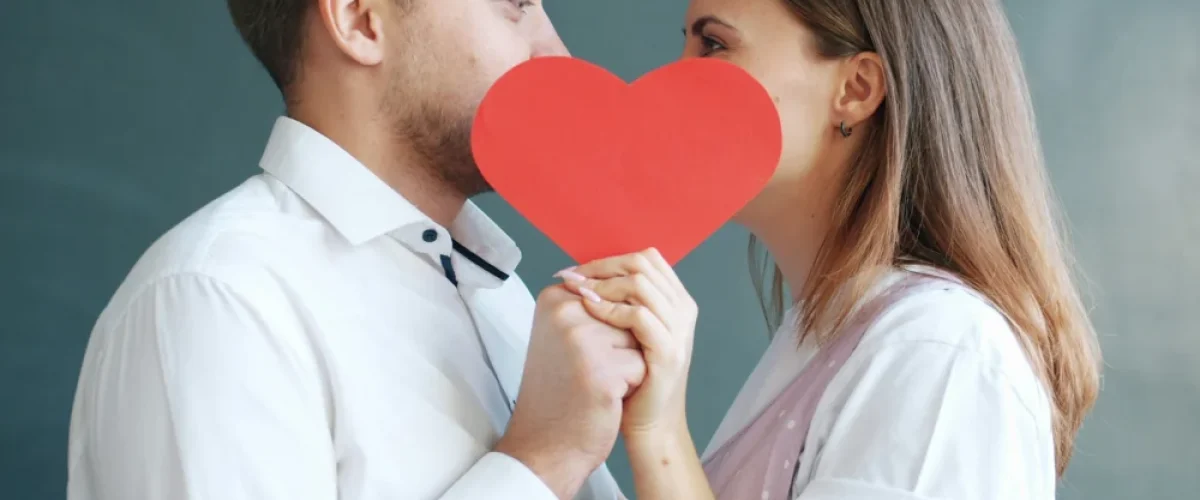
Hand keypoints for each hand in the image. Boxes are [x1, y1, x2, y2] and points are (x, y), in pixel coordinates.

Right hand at [495, 285, 646, 498]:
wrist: (546, 443)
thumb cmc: (559, 390)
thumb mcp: (563, 334)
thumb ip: (590, 307)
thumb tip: (629, 284)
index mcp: (554, 299)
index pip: (611, 297)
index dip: (607, 330)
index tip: (579, 351)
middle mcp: (565, 313)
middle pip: (626, 316)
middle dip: (619, 346)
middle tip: (585, 370)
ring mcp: (583, 340)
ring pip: (637, 340)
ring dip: (626, 364)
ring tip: (594, 382)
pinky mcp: (603, 370)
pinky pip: (641, 366)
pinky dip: (630, 386)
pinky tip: (602, 397)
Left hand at [555, 248, 697, 437]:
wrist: (650, 425)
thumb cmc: (634, 379)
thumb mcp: (629, 334)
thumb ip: (620, 304)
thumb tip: (580, 275)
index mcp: (676, 301)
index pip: (646, 259)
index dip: (609, 259)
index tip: (578, 271)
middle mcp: (683, 311)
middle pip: (643, 264)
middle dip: (602, 268)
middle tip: (573, 278)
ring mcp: (679, 331)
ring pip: (640, 284)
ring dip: (603, 285)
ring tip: (578, 294)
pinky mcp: (668, 353)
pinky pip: (639, 317)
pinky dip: (610, 310)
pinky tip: (589, 313)